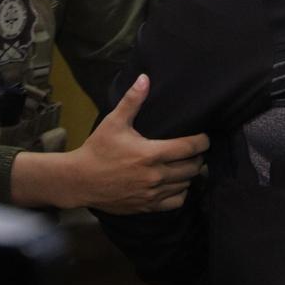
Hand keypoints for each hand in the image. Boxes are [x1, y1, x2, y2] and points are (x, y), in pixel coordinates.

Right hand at [10, 74, 209, 212]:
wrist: (78, 181)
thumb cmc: (97, 149)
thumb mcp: (114, 122)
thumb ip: (132, 100)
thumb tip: (145, 78)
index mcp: (150, 153)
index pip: (189, 148)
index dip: (203, 141)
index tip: (205, 137)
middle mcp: (155, 175)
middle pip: (192, 168)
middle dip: (198, 158)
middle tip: (195, 151)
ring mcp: (152, 193)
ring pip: (186, 185)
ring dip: (190, 175)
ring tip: (186, 164)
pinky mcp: (146, 207)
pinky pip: (175, 202)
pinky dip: (181, 193)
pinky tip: (176, 184)